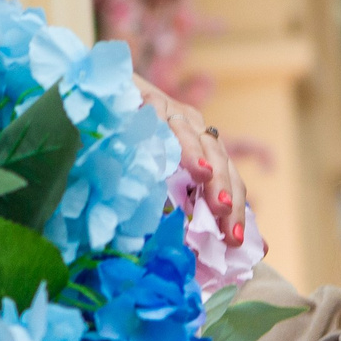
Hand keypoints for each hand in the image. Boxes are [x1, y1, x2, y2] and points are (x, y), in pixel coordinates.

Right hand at [135, 73, 248, 247]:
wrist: (103, 93)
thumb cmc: (132, 140)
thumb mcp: (161, 174)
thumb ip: (183, 204)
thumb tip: (204, 247)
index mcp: (203, 145)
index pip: (229, 178)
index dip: (238, 209)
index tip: (237, 243)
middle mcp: (194, 126)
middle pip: (218, 158)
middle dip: (224, 189)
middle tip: (226, 219)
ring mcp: (171, 110)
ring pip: (191, 135)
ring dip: (197, 158)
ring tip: (205, 180)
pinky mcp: (145, 98)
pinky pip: (155, 116)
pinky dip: (160, 131)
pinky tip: (161, 150)